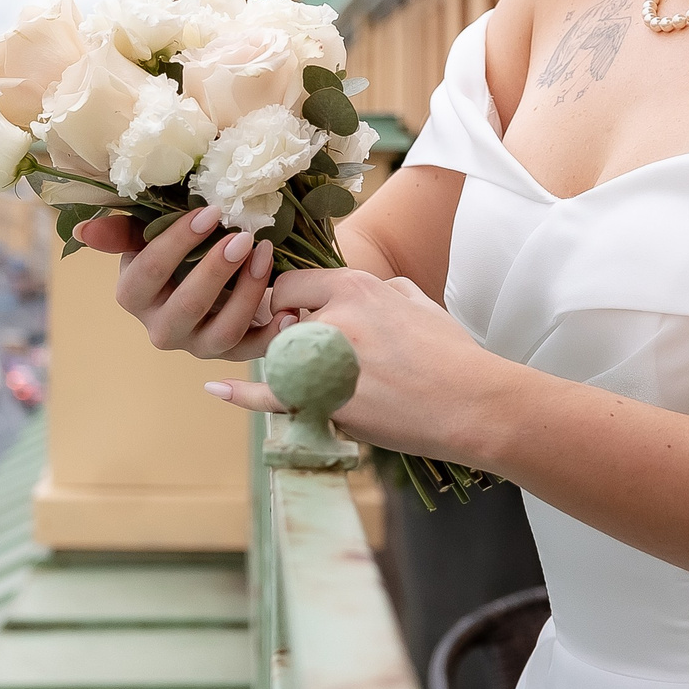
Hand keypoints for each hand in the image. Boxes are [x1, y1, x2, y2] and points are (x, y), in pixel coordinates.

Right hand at [74, 205, 279, 360]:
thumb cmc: (177, 250)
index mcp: (133, 297)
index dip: (178, 242)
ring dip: (248, 292)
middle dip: (216, 270)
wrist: (211, 279)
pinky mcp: (232, 355)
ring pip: (223, 330)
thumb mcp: (148, 236)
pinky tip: (291, 307)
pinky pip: (256, 351)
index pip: (149, 271)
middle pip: (187, 306)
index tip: (210, 212)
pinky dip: (276, 333)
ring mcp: (198, 346)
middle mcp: (161, 329)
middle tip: (243, 236)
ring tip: (265, 254)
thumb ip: (121, 231)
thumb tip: (84, 231)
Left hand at [207, 267, 494, 463]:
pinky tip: (217, 389)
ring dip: (299, 367)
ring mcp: (324, 363)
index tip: (302, 314)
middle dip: (296, 338)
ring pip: (284, 359)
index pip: (290, 283)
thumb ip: (380, 289)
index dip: (291, 300)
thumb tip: (363, 291)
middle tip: (336, 357)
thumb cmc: (451, 354)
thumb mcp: (417, 301)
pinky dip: (242, 394)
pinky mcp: (324, 403)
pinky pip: (271, 396)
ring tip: (349, 381)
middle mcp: (332, 320)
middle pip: (281, 324)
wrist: (472, 405)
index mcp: (354, 287)